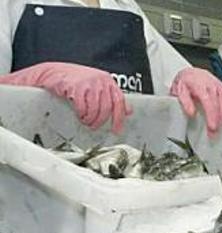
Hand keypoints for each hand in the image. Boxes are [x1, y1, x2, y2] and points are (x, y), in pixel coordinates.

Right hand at [0, 62, 130, 132]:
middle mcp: (100, 80)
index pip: (119, 101)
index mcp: (108, 81)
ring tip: (86, 121)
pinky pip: (82, 106)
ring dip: (90, 119)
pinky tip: (79, 115)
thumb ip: (111, 97)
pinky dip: (82, 114)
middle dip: (100, 121)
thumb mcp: (97, 86)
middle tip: (94, 126)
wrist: (53, 72)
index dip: (119, 118)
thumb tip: (128, 110)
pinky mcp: (75, 86)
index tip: (117, 130)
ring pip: (95, 109)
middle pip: (106, 108)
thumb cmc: (75, 81)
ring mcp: (88, 82)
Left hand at [170, 67, 221, 137]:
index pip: (209, 102)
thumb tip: (191, 114)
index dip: (212, 116)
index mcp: (200, 85)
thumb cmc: (186, 82)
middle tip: (213, 134)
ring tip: (216, 130)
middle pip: (218, 106)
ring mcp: (220, 87)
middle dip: (217, 122)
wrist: (193, 73)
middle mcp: (212, 85)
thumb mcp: (178, 90)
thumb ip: (184, 102)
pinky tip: (221, 121)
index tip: (212, 127)